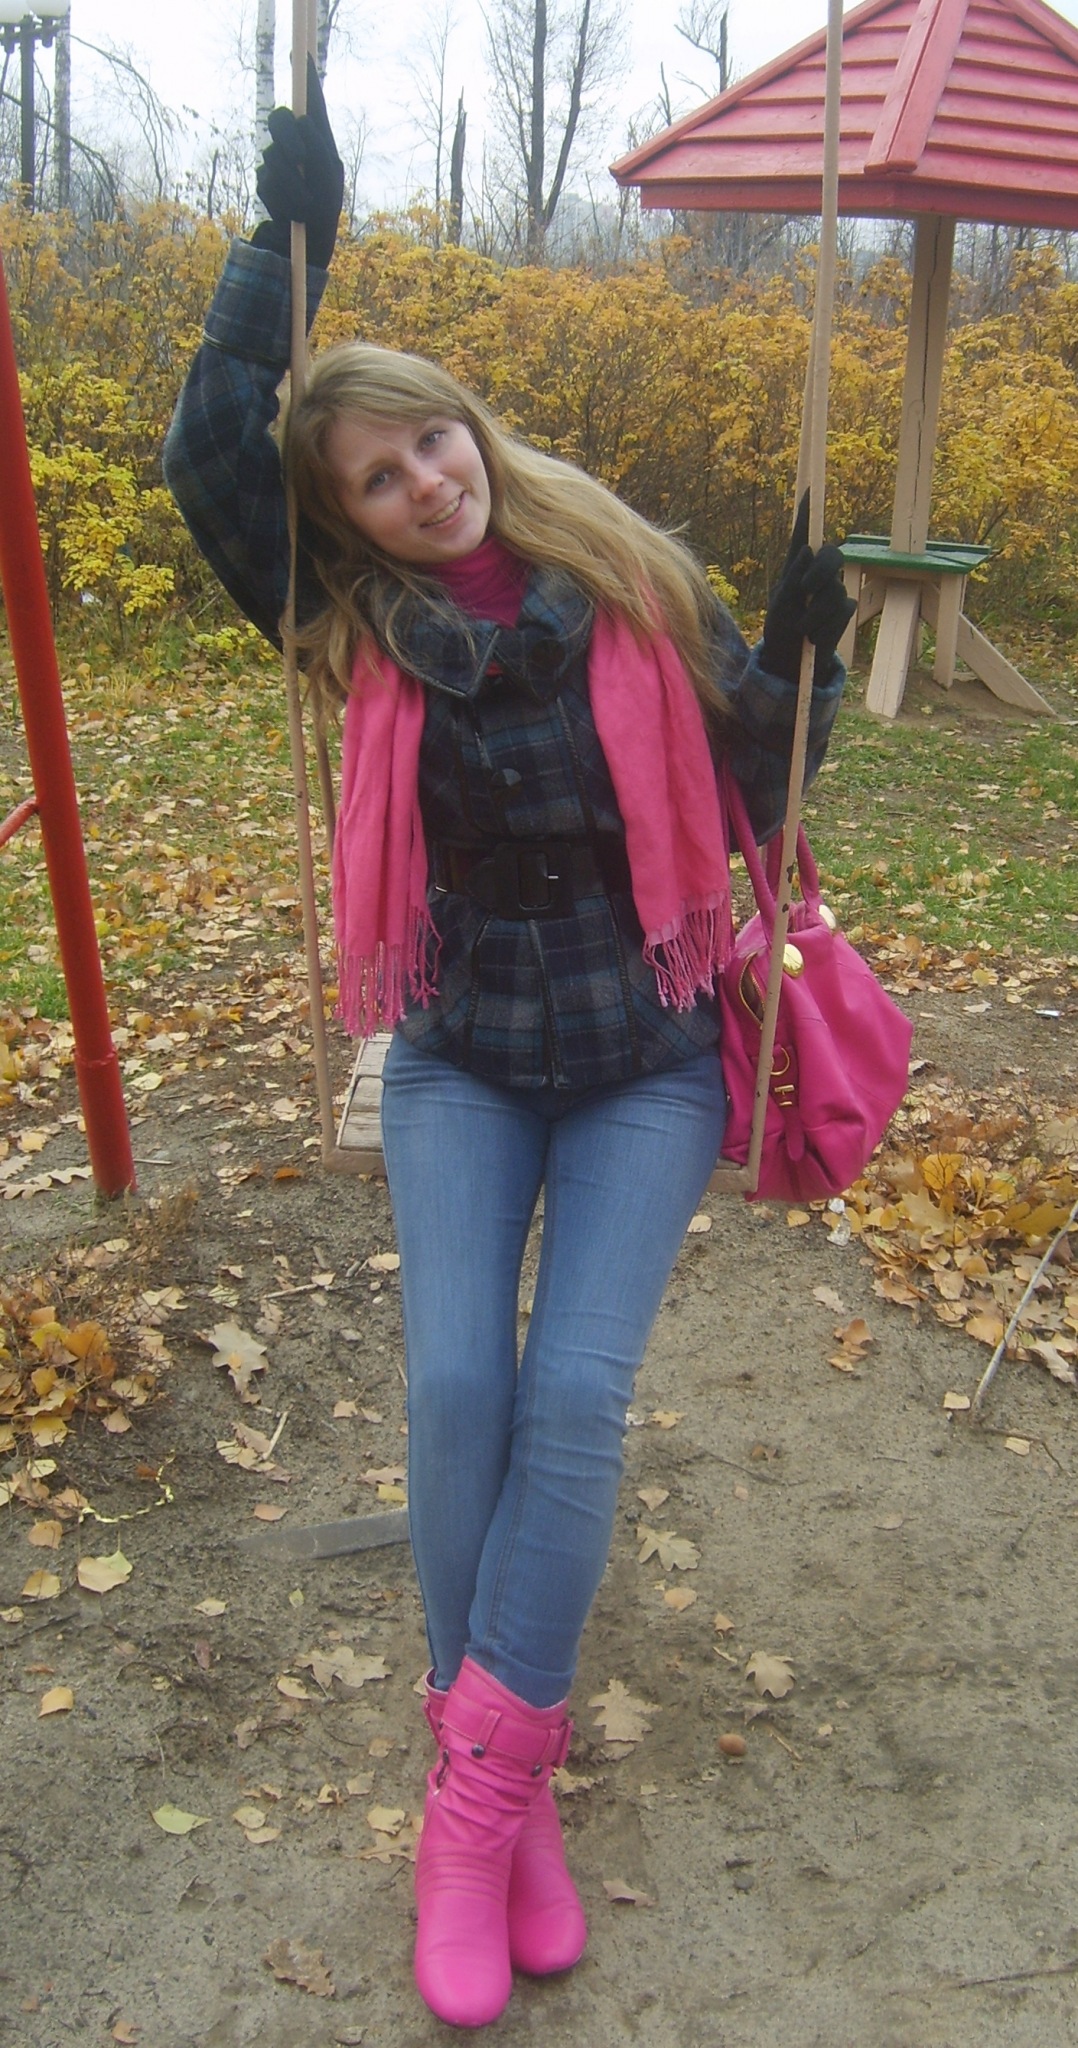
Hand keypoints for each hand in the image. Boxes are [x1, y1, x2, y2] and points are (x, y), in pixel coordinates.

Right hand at [250, 55, 343, 269]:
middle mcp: (300, 151)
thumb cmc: (325, 219)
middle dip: (287, 137)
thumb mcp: (329, 182)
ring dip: (287, 183)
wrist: (307, 255)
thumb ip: (320, 150)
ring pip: (272, 154)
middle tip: (298, 156)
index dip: (307, 80)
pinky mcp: (266, 184)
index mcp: (322, 147)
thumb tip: (304, 120)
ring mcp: (280, 165)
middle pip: (282, 120)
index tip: (301, 53)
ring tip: (300, 208)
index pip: (313, 107)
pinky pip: (264, 179)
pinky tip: (287, 214)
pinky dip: (277, 197)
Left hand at [761, 491, 855, 685]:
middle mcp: (817, 574)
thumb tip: (808, 550)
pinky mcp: (843, 611)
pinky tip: (814, 638)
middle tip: (806, 588)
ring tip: (801, 629)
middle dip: (822, 569)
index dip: (809, 513)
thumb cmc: (779, 630)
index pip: (804, 535)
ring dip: (816, 613)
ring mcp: (832, 592)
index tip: (811, 489)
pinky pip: (843, 610)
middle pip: (833, 554)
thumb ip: (792, 579)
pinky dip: (826, 626)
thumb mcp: (778, 605)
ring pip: (835, 589)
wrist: (789, 663)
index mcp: (795, 567)